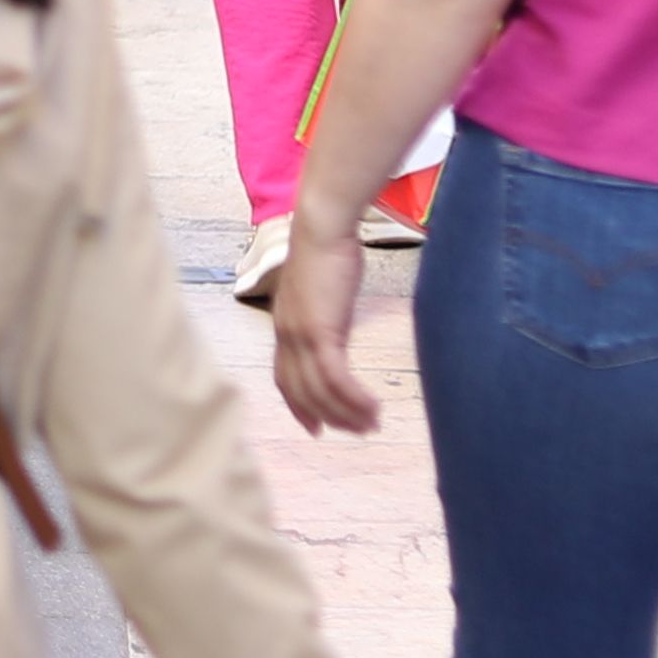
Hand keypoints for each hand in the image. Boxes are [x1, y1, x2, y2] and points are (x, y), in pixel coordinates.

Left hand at [269, 202, 380, 435]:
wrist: (323, 227)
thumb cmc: (328, 251)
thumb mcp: (324, 293)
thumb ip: (325, 316)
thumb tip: (336, 329)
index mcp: (285, 327)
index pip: (285, 379)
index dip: (299, 406)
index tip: (315, 426)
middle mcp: (287, 336)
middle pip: (302, 392)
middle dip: (329, 417)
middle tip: (357, 430)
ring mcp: (300, 335)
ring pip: (320, 391)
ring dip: (347, 413)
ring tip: (372, 423)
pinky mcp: (320, 331)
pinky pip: (336, 378)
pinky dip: (354, 398)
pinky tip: (373, 406)